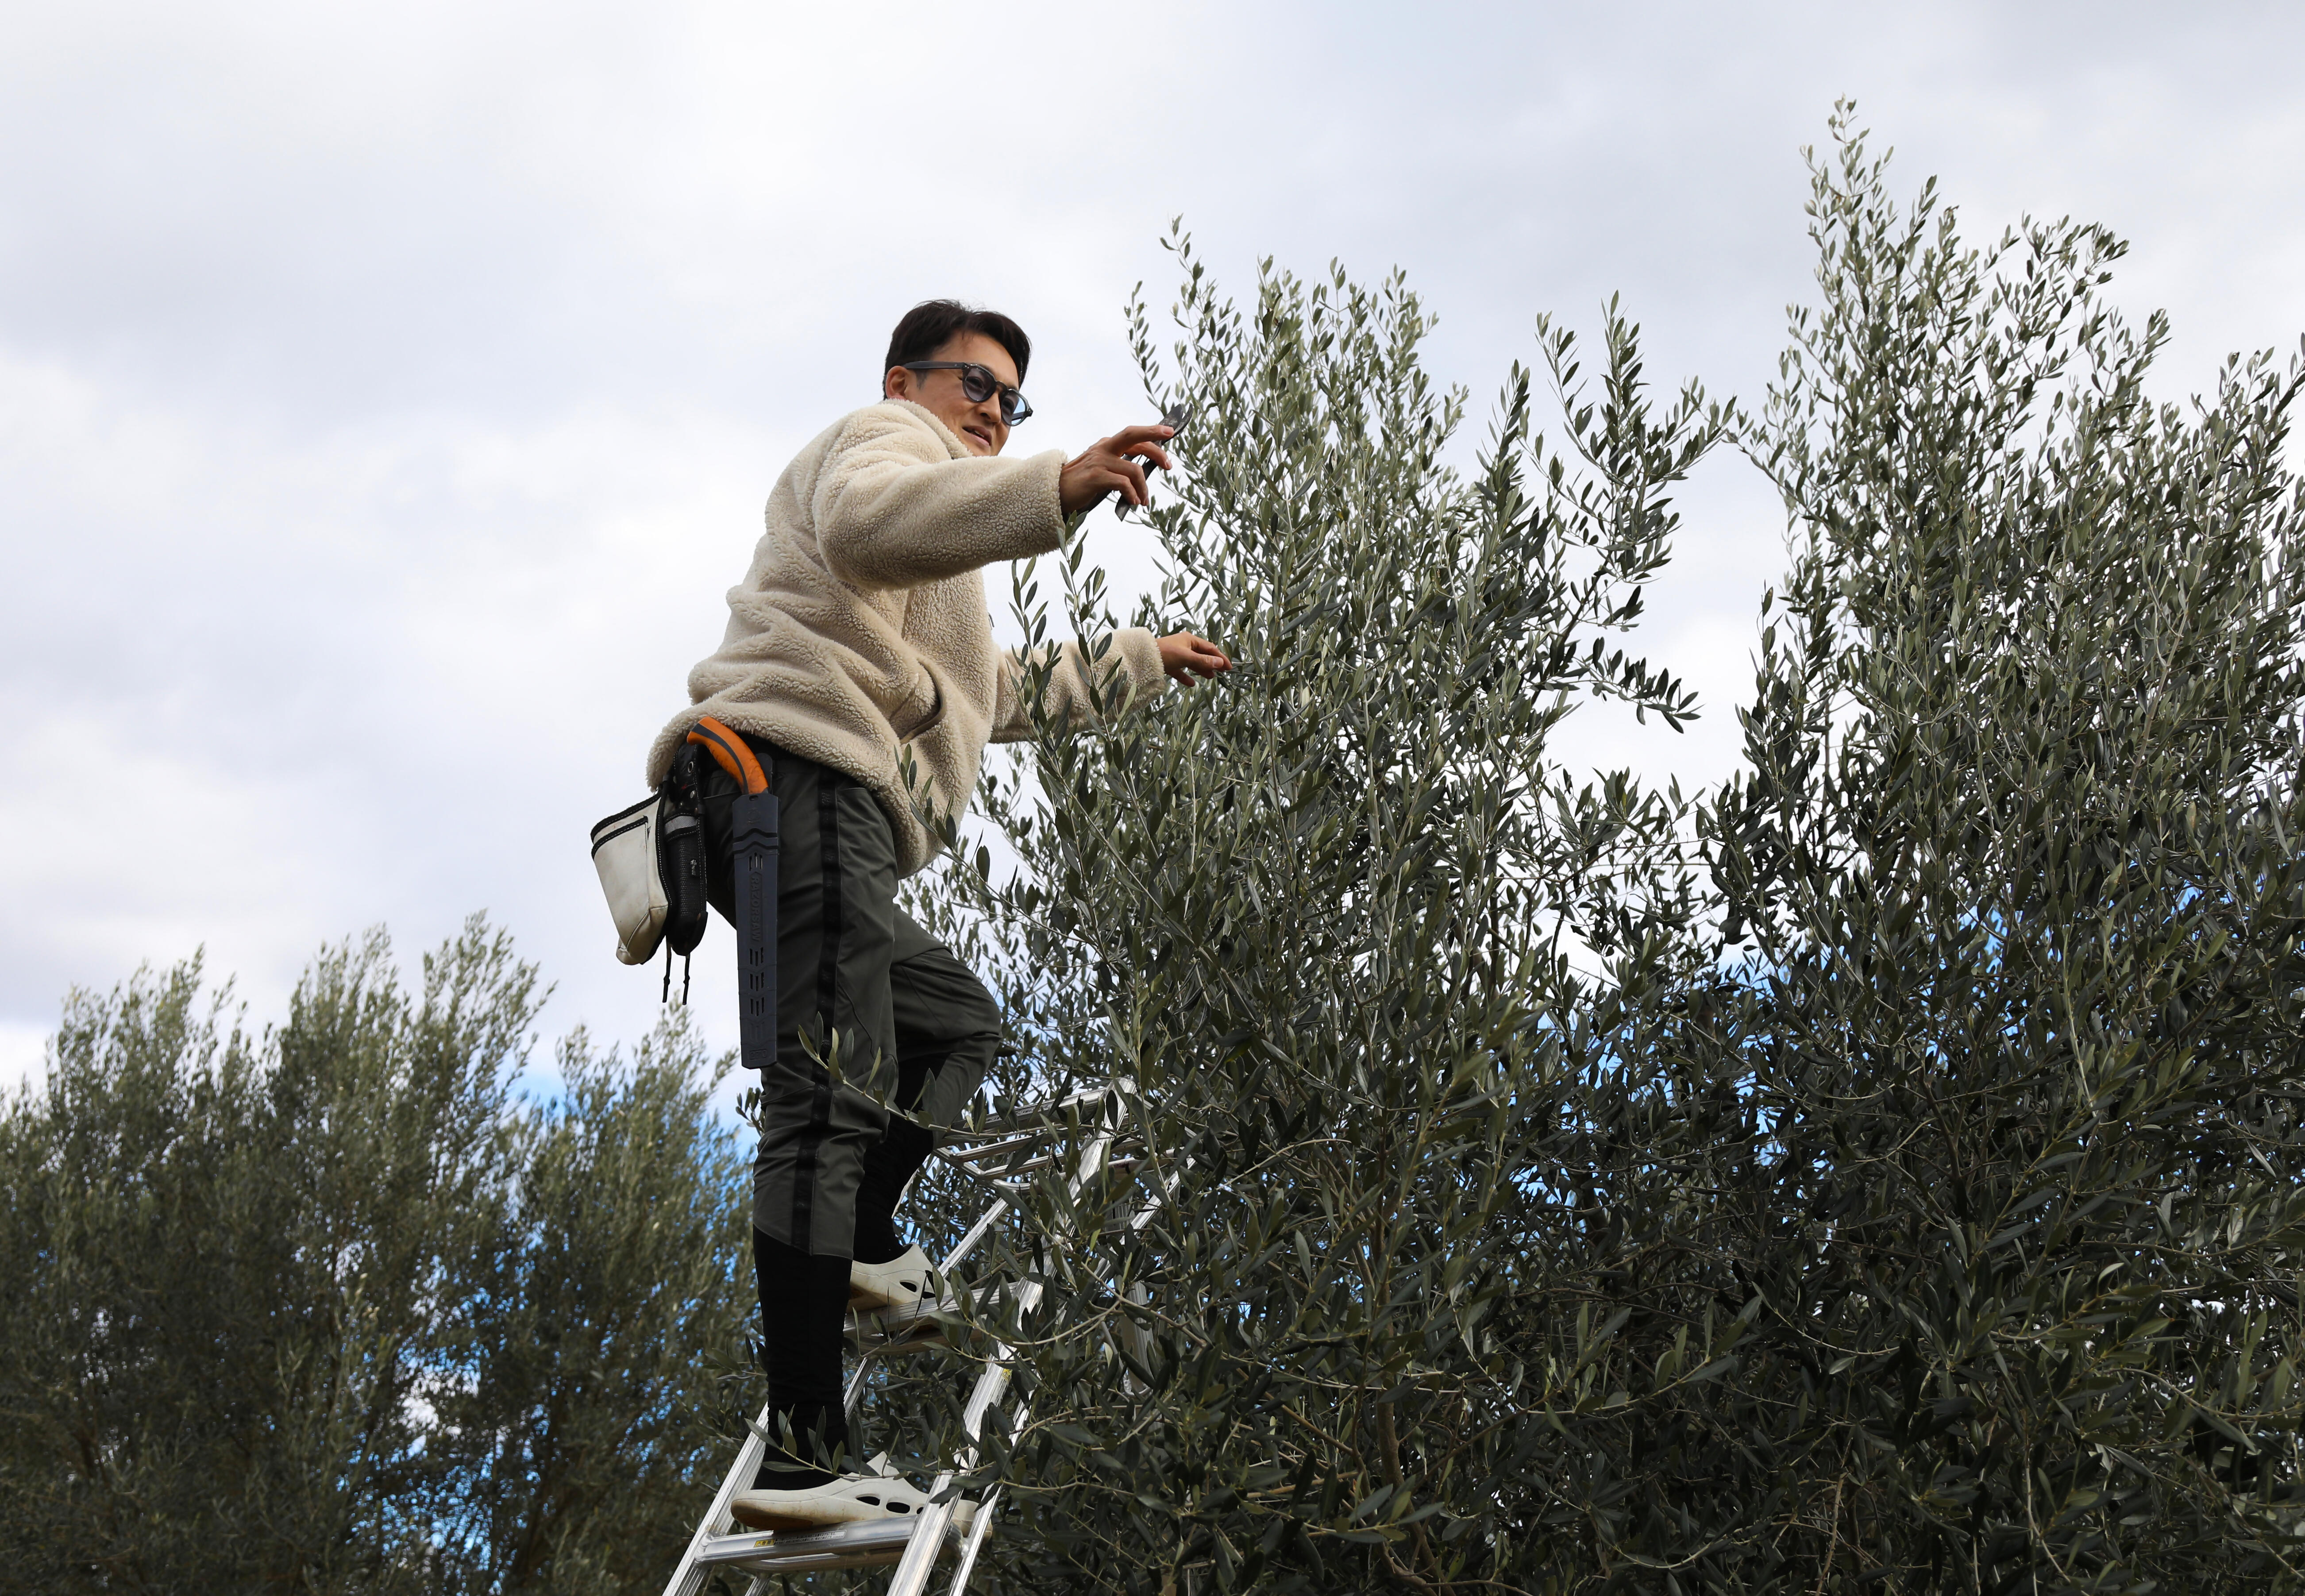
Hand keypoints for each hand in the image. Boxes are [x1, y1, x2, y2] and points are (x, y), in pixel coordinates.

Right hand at [1060, 424, 1175, 515]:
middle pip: (1133, 437)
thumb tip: (1142, 472)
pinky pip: (1123, 484)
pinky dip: (1132, 494)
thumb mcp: (1101, 469)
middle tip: (1168, 464)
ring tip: (1144, 501)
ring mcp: (1099, 461)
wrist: (1054, 492)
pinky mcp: (1095, 476)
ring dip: (1143, 488)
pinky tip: (1133, 502)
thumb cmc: (1080, 483)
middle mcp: (1104, 448)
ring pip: (1134, 469)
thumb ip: (1118, 465)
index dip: (1152, 433)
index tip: (1169, 433)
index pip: (1133, 436)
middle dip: (1155, 447)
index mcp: (1107, 445)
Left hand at [1157, 632, 1230, 685]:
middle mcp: (1184, 646)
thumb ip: (1203, 661)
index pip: (1210, 648)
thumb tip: (1220, 663)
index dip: (1220, 657)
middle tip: (1223, 672)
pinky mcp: (1169, 664)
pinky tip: (1192, 683)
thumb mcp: (1187, 657)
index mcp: (1190, 640)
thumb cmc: (1166, 653)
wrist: (1143, 657)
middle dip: (1213, 663)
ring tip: (1211, 677)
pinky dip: (1187, 677)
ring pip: (1193, 663)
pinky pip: (1181, 671)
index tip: (1229, 667)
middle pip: (1202, 655)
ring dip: (1202, 669)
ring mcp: (1176, 655)